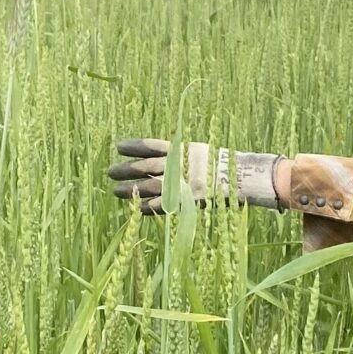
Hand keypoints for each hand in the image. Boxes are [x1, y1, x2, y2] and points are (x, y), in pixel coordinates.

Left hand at [108, 138, 281, 212]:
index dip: (133, 146)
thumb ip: (179, 155)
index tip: (118, 146)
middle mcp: (178, 164)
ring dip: (129, 188)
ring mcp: (180, 182)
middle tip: (110, 171)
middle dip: (126, 169)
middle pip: (144, 166)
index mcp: (181, 150)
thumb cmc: (221, 164)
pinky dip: (146, 206)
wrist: (242, 177)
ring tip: (115, 190)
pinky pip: (161, 204)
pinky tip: (135, 208)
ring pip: (147, 185)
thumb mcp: (199, 152)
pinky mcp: (185, 200)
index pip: (151, 146)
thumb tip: (157, 158)